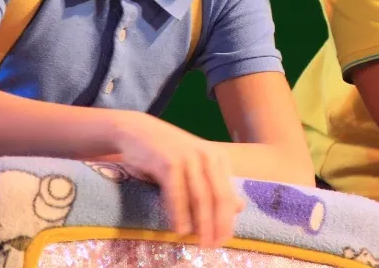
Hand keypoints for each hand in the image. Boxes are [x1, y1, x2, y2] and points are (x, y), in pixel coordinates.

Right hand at [111, 111, 244, 246]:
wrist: (138, 132)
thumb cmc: (167, 154)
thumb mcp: (196, 168)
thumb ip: (216, 186)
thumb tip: (240, 207)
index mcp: (218, 158)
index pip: (228, 194)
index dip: (228, 220)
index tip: (224, 240)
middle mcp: (207, 156)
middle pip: (218, 197)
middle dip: (217, 225)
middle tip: (212, 246)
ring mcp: (189, 158)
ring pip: (200, 197)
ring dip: (201, 223)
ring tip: (199, 242)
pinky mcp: (169, 161)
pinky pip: (177, 193)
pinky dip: (179, 214)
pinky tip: (180, 229)